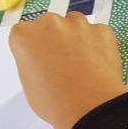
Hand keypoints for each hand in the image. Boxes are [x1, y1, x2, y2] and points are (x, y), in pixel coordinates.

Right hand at [9, 12, 127, 128]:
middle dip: (56, 39)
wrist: (90, 105)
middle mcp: (50, 23)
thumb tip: (47, 60)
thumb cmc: (53, 100)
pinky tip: (99, 64)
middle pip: (51, 25)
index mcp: (24, 35)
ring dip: (78, 37)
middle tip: (64, 63)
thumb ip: (34, 61)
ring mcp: (79, 24)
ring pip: (76, 24)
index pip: (25, 33)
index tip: (42, 61)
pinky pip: (99, 33)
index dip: (35, 48)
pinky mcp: (103, 30)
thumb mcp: (29, 81)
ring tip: (83, 63)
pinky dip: (100, 44)